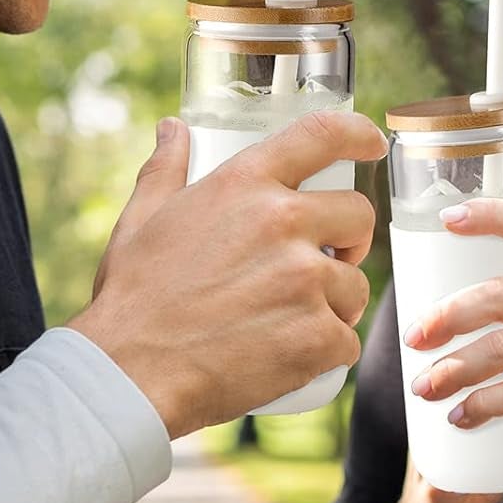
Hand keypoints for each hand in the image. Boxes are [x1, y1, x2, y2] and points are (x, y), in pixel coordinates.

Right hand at [72, 111, 387, 439]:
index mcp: (244, 184)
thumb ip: (165, 169)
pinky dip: (327, 353)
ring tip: (291, 322)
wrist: (131, 374)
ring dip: (336, 304)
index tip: (372, 143)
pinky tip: (293, 360)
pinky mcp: (318, 336)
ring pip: (355, 286)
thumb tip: (173, 128)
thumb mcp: (142, 220)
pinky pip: (347, 341)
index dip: (358, 133)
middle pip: (358, 214)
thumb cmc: (133, 298)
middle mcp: (283, 222)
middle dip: (350, 239)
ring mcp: (305, 280)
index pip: (322, 135)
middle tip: (326, 262)